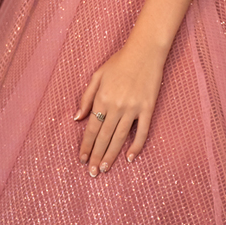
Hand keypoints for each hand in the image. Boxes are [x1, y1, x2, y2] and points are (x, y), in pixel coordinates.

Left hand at [75, 38, 166, 175]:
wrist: (144, 52)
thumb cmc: (119, 62)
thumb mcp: (97, 75)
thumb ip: (86, 97)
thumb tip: (77, 117)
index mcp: (102, 98)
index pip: (92, 128)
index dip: (86, 145)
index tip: (81, 159)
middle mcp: (116, 106)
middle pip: (104, 136)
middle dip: (96, 156)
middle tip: (92, 172)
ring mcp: (133, 108)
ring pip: (120, 137)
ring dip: (111, 155)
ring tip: (104, 169)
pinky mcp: (148, 108)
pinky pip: (142, 131)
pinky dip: (136, 146)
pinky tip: (130, 158)